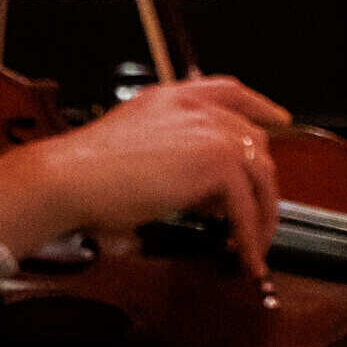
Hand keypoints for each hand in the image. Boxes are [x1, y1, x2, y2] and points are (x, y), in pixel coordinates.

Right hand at [0, 75, 290, 274]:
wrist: (68, 177)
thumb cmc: (83, 174)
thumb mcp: (135, 153)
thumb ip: (173, 161)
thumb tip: (204, 199)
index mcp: (174, 98)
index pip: (231, 92)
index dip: (260, 106)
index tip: (278, 119)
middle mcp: (198, 107)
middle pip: (252, 141)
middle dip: (259, 179)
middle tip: (258, 210)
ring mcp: (211, 131)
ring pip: (257, 175)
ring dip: (261, 213)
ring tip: (254, 244)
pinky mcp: (217, 161)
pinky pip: (245, 205)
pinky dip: (249, 234)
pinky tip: (245, 254)